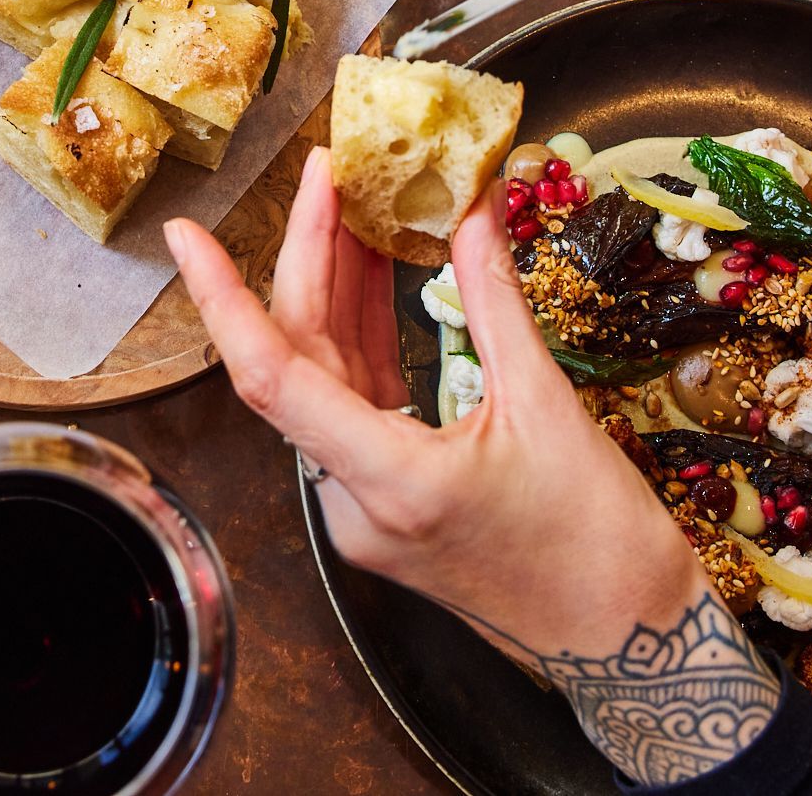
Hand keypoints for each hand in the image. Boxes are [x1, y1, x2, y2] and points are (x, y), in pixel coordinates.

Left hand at [166, 152, 776, 786]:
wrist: (625, 639)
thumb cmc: (597, 540)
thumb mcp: (547, 405)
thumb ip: (496, 300)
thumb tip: (473, 207)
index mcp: (389, 481)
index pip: (272, 377)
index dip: (223, 300)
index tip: (186, 237)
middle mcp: (354, 501)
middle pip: (298, 359)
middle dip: (307, 258)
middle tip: (327, 172)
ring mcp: (363, 508)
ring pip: (322, 379)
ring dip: (334, 290)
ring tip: (350, 202)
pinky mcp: (384, 504)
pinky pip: (353, 404)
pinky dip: (361, 336)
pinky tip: (374, 274)